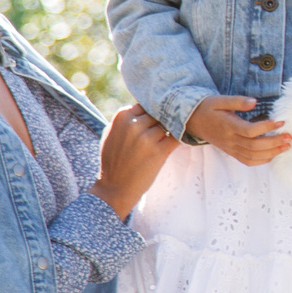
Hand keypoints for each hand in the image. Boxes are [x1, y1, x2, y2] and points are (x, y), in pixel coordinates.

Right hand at [92, 105, 181, 219]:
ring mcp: (147, 137)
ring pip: (168, 125)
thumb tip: (145, 106)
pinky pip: (176, 138)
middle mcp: (134, 124)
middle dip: (162, 121)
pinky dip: (179, 139)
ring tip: (167, 140)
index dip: (152, 113)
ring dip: (170, 131)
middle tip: (164, 130)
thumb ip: (128, 118)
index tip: (155, 120)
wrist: (115, 187)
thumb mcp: (112, 132)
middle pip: (159, 114)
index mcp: (122, 116)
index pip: (146, 105)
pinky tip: (178, 143)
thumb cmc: (113, 160)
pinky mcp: (159, 151)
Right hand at [185, 93, 291, 165]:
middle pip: (254, 146)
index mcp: (228, 126)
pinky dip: (261, 161)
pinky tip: (273, 154)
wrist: (193, 121)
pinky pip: (247, 161)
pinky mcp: (231, 152)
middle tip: (289, 136)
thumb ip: (237, 101)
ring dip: (272, 153)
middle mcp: (230, 140)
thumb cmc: (208, 108)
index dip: (266, 128)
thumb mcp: (220, 99)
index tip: (281, 121)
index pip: (249, 131)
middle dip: (274, 143)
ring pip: (253, 156)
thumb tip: (254, 101)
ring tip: (286, 146)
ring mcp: (230, 148)